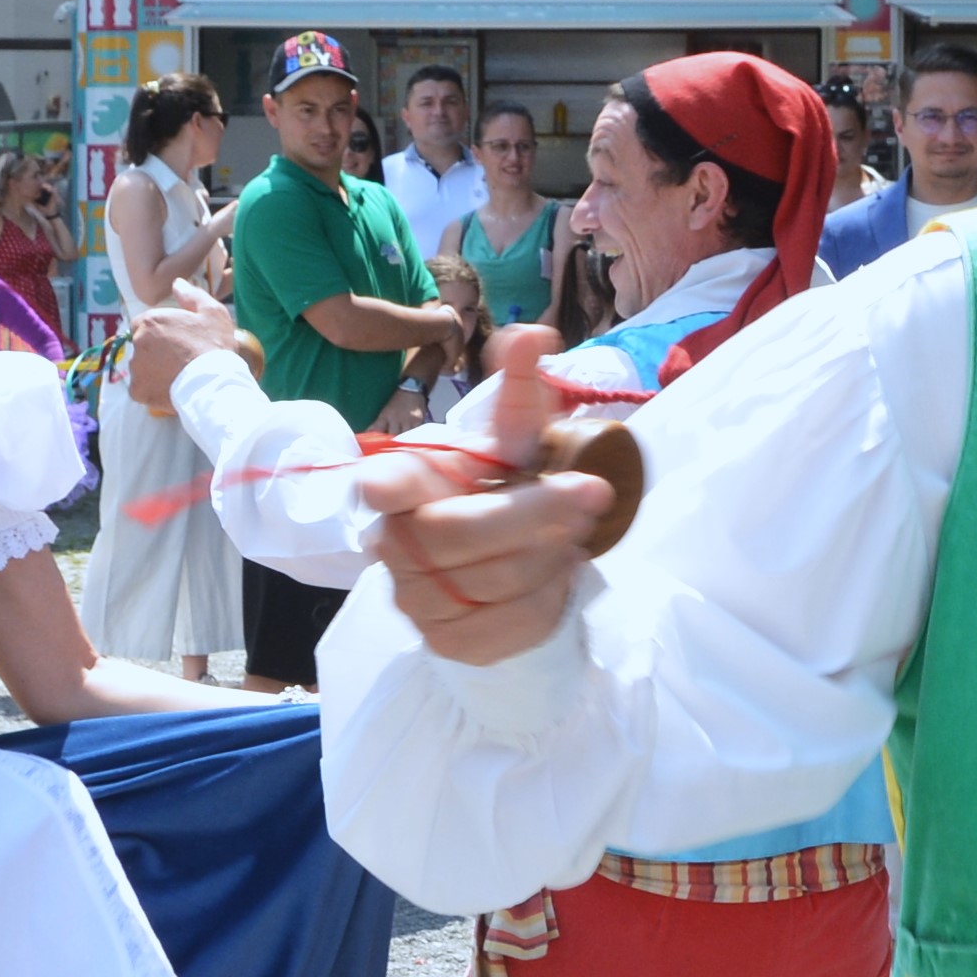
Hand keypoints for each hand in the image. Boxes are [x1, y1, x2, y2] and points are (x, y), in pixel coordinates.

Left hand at [124, 282, 252, 418]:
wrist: (214, 384)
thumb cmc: (214, 346)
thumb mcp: (212, 313)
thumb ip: (191, 295)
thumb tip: (176, 283)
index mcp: (150, 321)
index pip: (145, 324)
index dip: (162, 332)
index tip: (179, 341)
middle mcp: (137, 342)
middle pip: (142, 345)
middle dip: (156, 350)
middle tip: (181, 359)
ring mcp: (135, 368)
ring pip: (141, 367)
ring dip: (154, 370)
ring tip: (178, 376)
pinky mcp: (138, 391)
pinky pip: (141, 388)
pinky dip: (153, 389)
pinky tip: (171, 389)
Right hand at [356, 326, 610, 665]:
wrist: (493, 566)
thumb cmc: (495, 490)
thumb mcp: (511, 443)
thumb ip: (520, 393)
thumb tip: (534, 334)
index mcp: (401, 484)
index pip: (383, 485)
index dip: (385, 484)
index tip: (384, 485)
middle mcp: (396, 542)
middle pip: (459, 534)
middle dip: (533, 511)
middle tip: (593, 493)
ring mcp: (417, 599)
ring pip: (493, 581)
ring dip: (551, 552)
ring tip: (577, 530)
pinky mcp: (449, 642)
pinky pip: (513, 622)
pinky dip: (550, 594)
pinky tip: (560, 571)